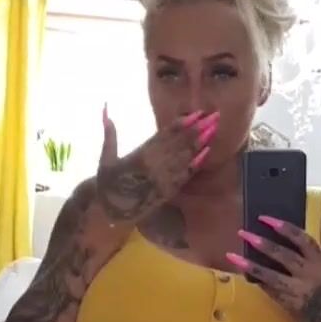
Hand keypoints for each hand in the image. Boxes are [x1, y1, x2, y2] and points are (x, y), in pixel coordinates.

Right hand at [96, 107, 217, 224]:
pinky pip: (184, 175)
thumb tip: (106, 109)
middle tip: (215, 117)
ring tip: (214, 130)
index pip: (165, 134)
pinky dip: (196, 163)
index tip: (197, 113)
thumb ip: (109, 134)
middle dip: (198, 129)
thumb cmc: (108, 184)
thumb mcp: (105, 158)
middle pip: (180, 143)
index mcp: (140, 154)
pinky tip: (206, 152)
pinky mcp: (168, 191)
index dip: (183, 123)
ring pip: (185, 157)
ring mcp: (162, 178)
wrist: (112, 212)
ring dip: (201, 143)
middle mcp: (154, 164)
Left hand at [228, 216, 320, 321]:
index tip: (264, 218)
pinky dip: (257, 281)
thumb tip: (272, 241)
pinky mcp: (291, 304)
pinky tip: (244, 273)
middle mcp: (312, 274)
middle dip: (262, 243)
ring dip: (251, 265)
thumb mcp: (320, 269)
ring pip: (271, 276)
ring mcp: (300, 291)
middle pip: (284, 255)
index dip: (284, 227)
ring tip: (232, 256)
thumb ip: (303, 256)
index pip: (302, 239)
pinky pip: (270, 290)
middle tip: (243, 233)